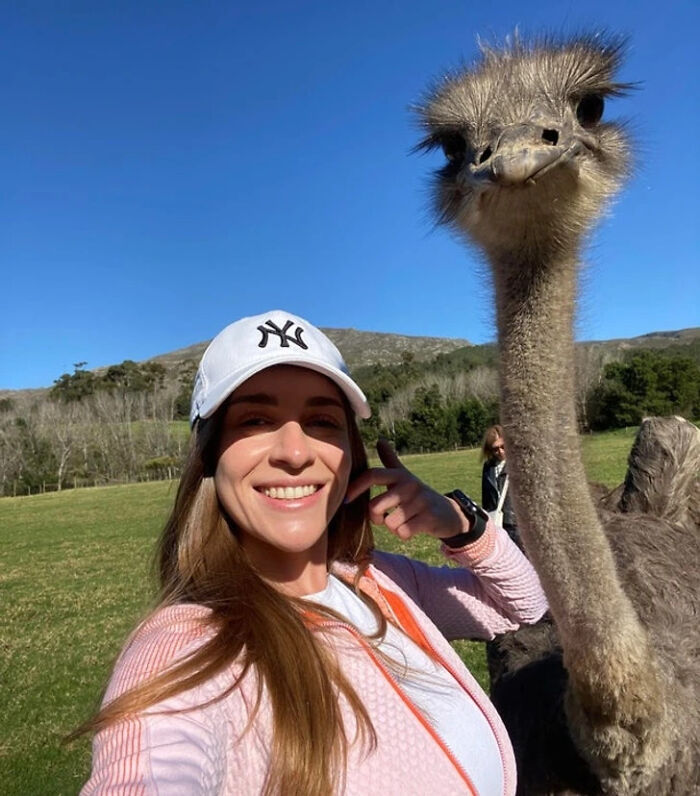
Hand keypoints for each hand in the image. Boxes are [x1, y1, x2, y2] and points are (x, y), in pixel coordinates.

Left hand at [344, 439, 467, 541]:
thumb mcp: (405, 477)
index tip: (346, 500)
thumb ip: (390, 460)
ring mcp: (420, 501)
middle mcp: (409, 485)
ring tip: (404, 521)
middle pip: (375, 506)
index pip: (373, 475)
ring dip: (393, 527)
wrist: (448, 512)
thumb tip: (380, 440)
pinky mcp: (429, 517)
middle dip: (377, 518)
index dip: (356, 487)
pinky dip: (404, 534)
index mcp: (399, 475)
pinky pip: (403, 532)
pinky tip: (413, 528)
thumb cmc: (417, 496)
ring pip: (389, 522)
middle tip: (387, 517)